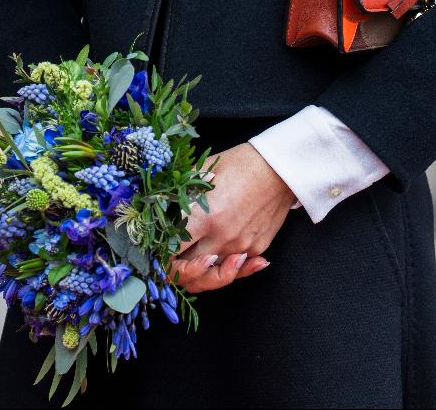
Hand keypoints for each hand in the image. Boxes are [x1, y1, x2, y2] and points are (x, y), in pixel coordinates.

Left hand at [169, 142, 294, 293]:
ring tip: (194, 255)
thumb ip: (181, 195)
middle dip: (177, 266)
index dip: (160, 254)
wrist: (279, 168)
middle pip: (190, 269)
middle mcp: (222, 238)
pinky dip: (224, 262)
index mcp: (205, 217)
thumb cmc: (239, 164)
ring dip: (201, 266)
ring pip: (212, 271)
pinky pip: (234, 265)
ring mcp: (242, 247)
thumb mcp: (203, 172)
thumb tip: (160, 209)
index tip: (156, 249)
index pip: (172, 251)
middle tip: (172, 257)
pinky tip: (217, 251)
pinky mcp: (257, 249)